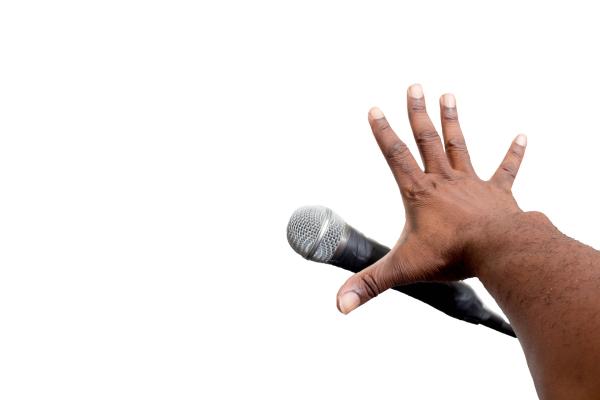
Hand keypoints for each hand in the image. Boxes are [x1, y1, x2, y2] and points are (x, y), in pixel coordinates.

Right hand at [337, 84, 527, 313]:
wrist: (498, 251)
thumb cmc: (451, 255)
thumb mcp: (403, 270)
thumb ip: (370, 285)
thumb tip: (340, 305)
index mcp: (419, 193)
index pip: (395, 156)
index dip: (382, 132)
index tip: (375, 108)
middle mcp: (443, 180)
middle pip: (426, 140)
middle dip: (418, 113)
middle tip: (414, 87)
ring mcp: (471, 183)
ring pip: (459, 144)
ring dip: (452, 120)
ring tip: (448, 95)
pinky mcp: (497, 192)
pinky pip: (507, 169)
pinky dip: (514, 153)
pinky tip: (522, 136)